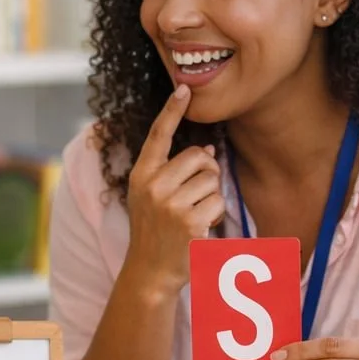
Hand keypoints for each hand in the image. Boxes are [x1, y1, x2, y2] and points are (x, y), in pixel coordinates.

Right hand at [122, 84, 224, 297]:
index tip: (183, 88)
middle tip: (196, 193)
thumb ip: (173, 172)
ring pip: (211, 179)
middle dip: (206, 171)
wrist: (149, 271)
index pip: (158, 136)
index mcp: (141, 175)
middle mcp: (153, 186)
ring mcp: (170, 204)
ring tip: (194, 215)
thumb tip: (207, 150)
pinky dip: (215, 214)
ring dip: (210, 196)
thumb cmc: (155, 231)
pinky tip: (200, 227)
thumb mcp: (152, 197)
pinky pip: (217, 202)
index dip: (171, 110)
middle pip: (197, 156)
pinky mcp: (189, 221)